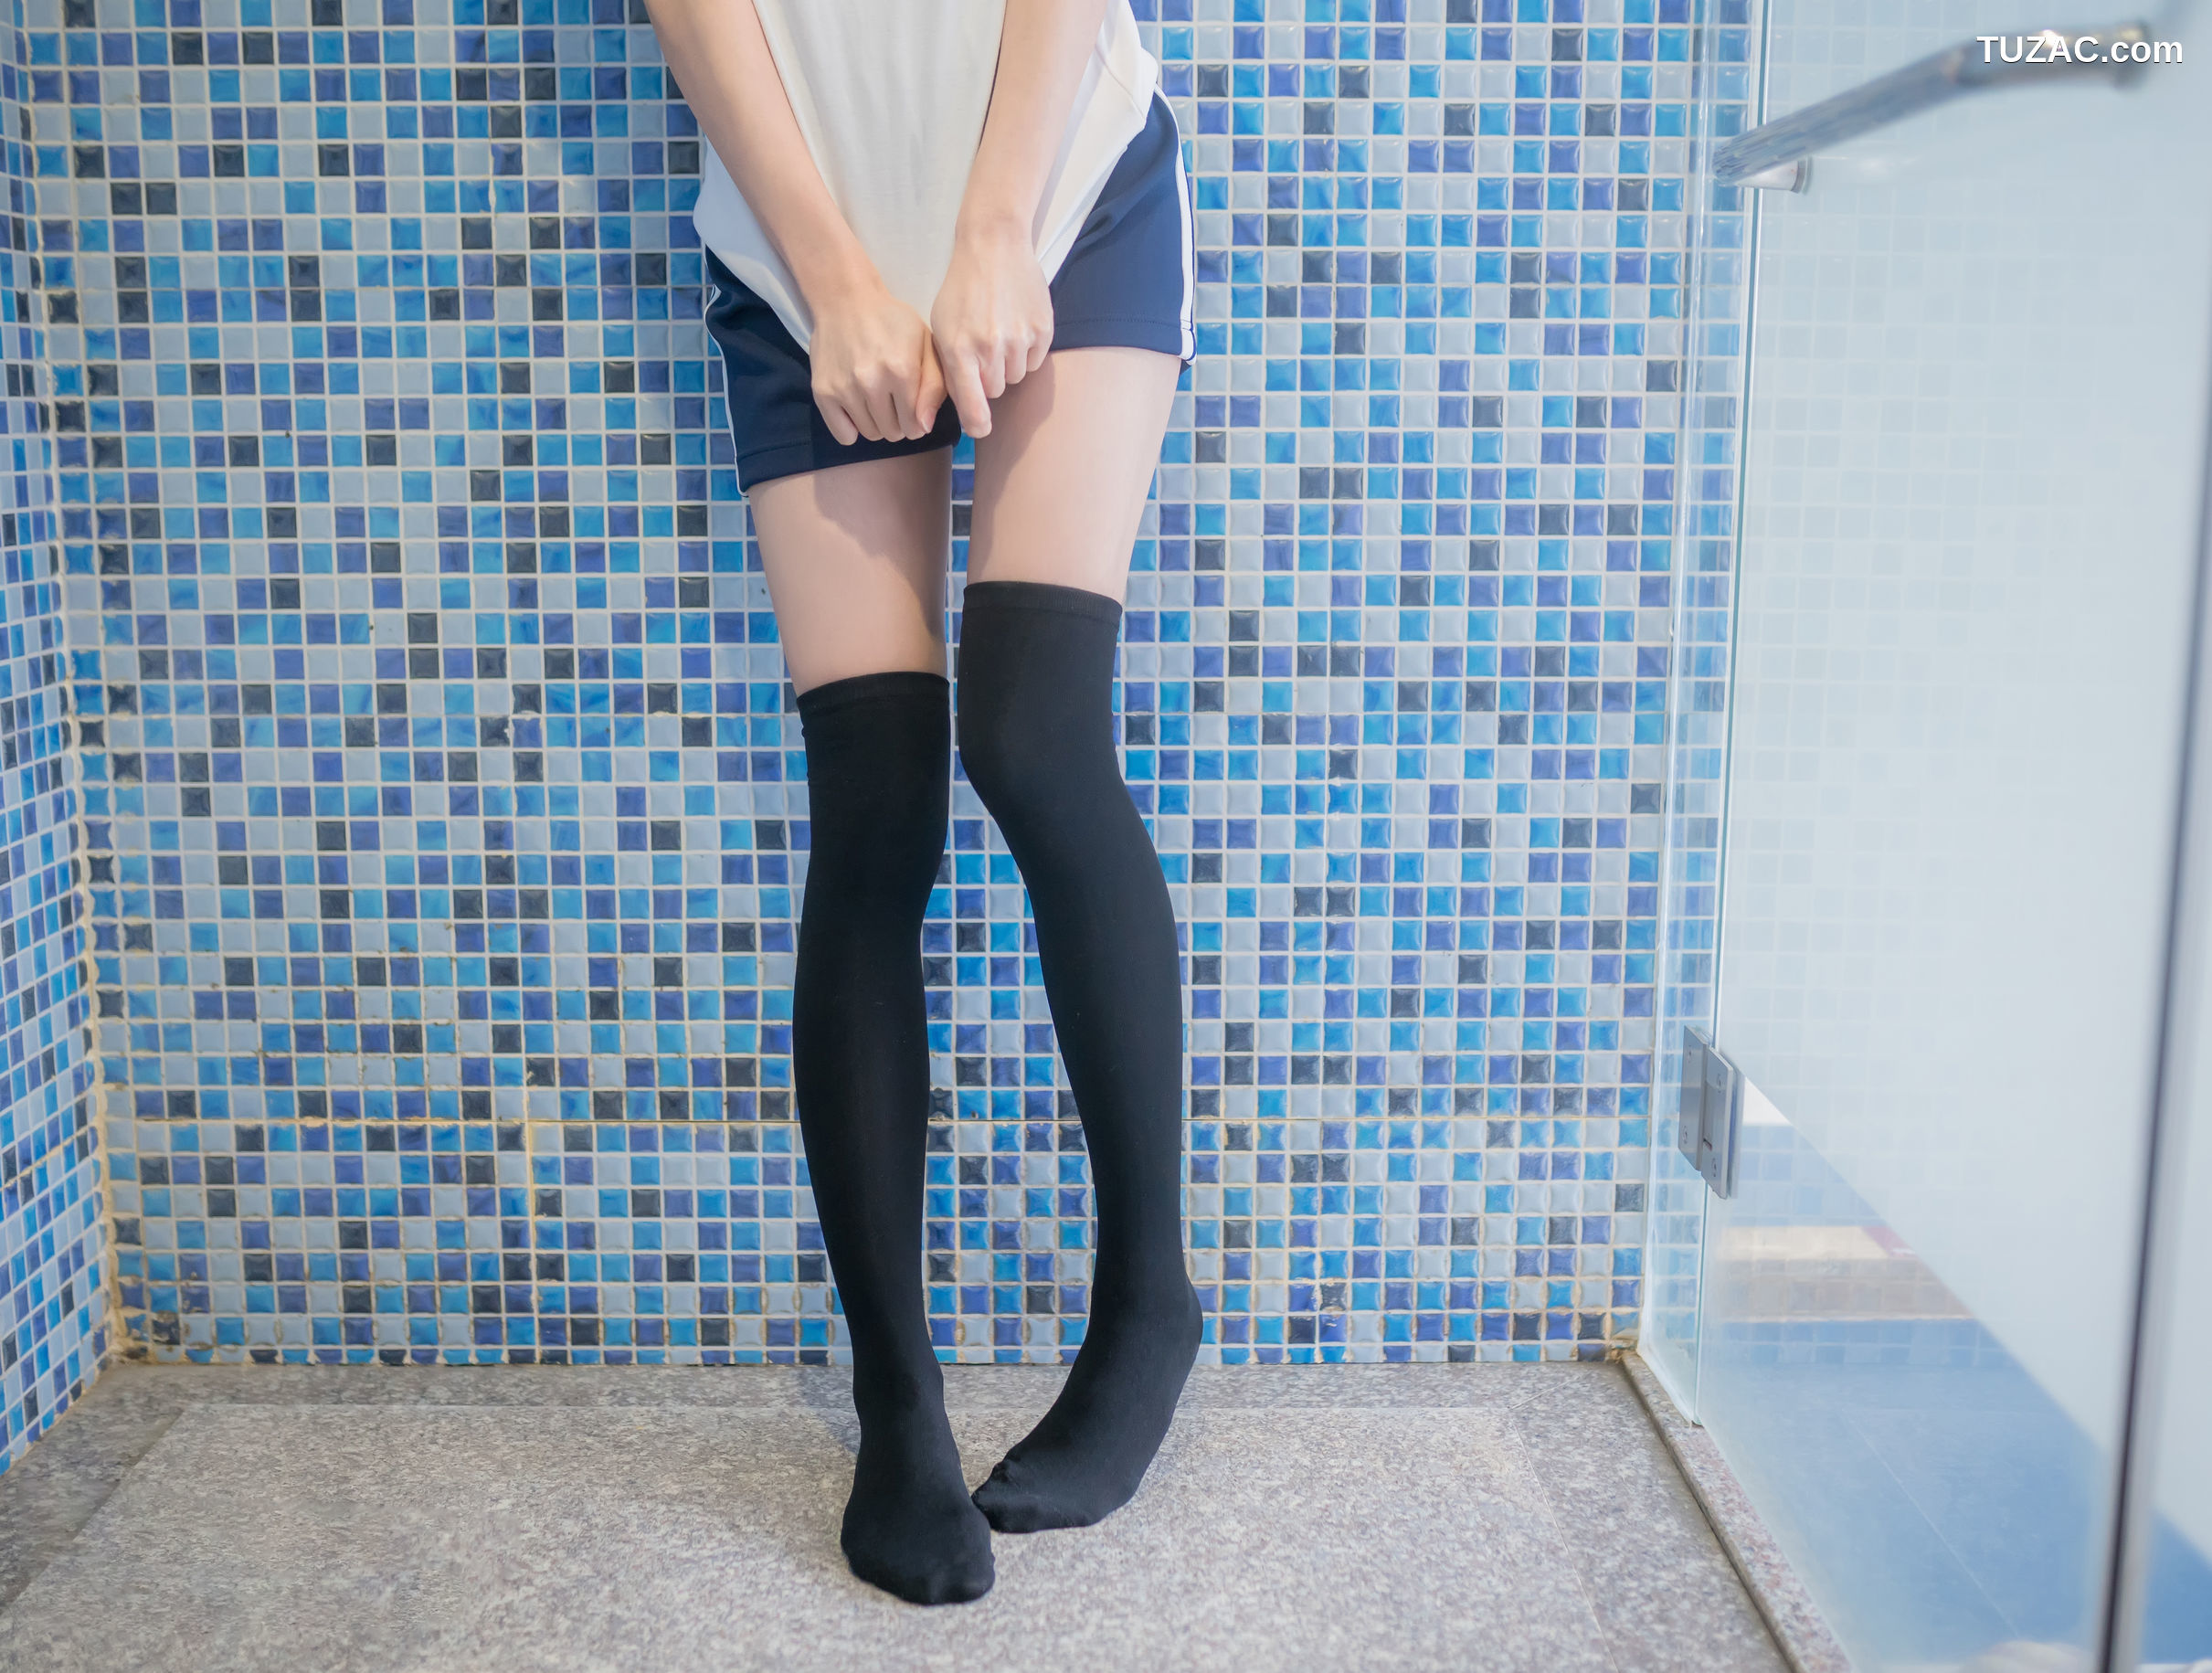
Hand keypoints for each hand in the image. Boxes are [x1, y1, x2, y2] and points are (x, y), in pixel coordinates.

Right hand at [807, 277, 946, 445]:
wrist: (846, 300)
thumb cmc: (892, 322)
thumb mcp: (925, 344)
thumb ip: (934, 386)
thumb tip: (923, 427)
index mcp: (902, 371)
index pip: (915, 426)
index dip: (917, 421)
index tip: (912, 407)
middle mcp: (872, 383)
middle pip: (893, 433)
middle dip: (898, 422)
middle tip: (893, 400)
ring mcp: (844, 389)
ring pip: (870, 434)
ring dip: (877, 423)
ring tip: (875, 399)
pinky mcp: (823, 392)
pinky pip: (843, 434)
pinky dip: (851, 428)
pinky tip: (856, 409)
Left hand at [930, 217, 1052, 436]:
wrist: (994, 245)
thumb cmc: (962, 289)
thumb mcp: (942, 327)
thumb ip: (949, 368)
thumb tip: (954, 409)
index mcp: (959, 349)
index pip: (973, 406)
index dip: (978, 424)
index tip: (981, 429)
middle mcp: (990, 348)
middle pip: (995, 390)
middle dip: (989, 377)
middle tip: (983, 348)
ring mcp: (1019, 340)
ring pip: (1016, 376)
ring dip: (1008, 363)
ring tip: (1000, 332)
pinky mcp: (1042, 330)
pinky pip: (1034, 360)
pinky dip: (1026, 350)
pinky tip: (1016, 324)